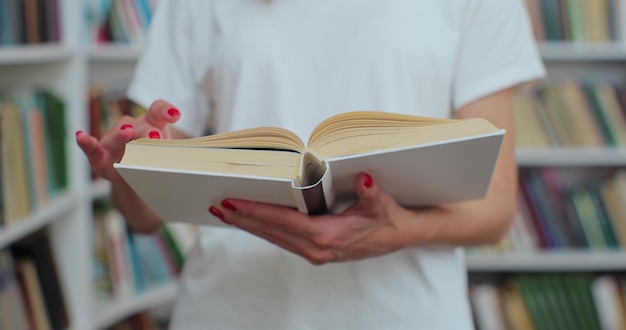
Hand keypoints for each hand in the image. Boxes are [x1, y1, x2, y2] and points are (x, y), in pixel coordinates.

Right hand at [75, 99, 180, 182]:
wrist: (134, 176)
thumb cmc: (151, 159)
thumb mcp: (162, 157)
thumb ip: (169, 157)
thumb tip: (182, 164)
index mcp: (151, 124)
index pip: (158, 111)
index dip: (166, 111)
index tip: (175, 114)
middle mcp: (131, 127)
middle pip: (141, 126)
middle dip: (148, 132)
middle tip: (156, 137)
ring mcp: (114, 140)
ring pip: (119, 135)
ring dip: (122, 135)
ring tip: (126, 132)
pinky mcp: (99, 155)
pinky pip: (91, 148)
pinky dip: (86, 142)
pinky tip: (81, 136)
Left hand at [209, 173, 415, 264]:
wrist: (402, 236)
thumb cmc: (391, 218)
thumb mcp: (383, 204)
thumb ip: (372, 194)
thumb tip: (365, 181)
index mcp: (328, 237)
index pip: (283, 222)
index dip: (256, 212)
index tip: (232, 203)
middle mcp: (317, 248)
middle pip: (271, 232)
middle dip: (243, 219)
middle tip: (217, 206)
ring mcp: (315, 252)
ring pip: (274, 238)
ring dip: (250, 225)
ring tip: (226, 212)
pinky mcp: (317, 250)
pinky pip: (283, 239)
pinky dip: (265, 229)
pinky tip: (252, 220)